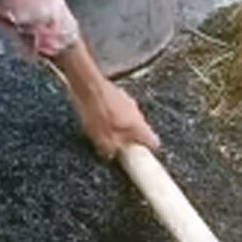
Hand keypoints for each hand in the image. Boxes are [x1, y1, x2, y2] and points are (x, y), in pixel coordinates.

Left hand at [49, 41, 158, 159]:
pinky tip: (98, 118)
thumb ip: (112, 150)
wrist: (86, 83)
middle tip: (116, 146)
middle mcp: (138, 114)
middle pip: (140, 132)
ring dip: (120, 127)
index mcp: (139, 127)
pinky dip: (113, 116)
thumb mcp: (101, 139)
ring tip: (104, 132)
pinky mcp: (118, 94)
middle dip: (130, 140)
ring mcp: (129, 102)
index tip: (139, 157)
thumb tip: (113, 154)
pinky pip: (119, 110)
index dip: (147, 152)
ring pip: (129, 120)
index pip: (154, 143)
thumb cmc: (96, 111)